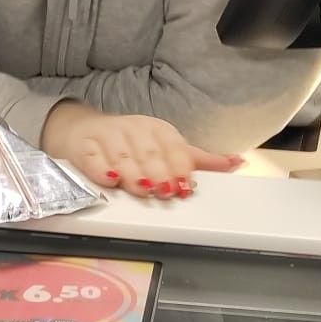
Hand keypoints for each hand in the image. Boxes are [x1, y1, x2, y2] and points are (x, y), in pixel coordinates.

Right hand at [41, 104, 240, 200]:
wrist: (83, 131)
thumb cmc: (130, 143)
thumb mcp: (165, 147)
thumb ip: (198, 160)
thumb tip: (237, 163)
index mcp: (158, 130)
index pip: (173, 148)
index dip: (179, 167)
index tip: (185, 186)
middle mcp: (135, 129)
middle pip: (149, 154)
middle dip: (158, 173)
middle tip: (165, 191)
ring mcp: (109, 137)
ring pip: (123, 158)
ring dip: (133, 174)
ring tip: (142, 188)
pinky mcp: (85, 147)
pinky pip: (93, 159)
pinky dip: (101, 170)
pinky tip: (109, 180)